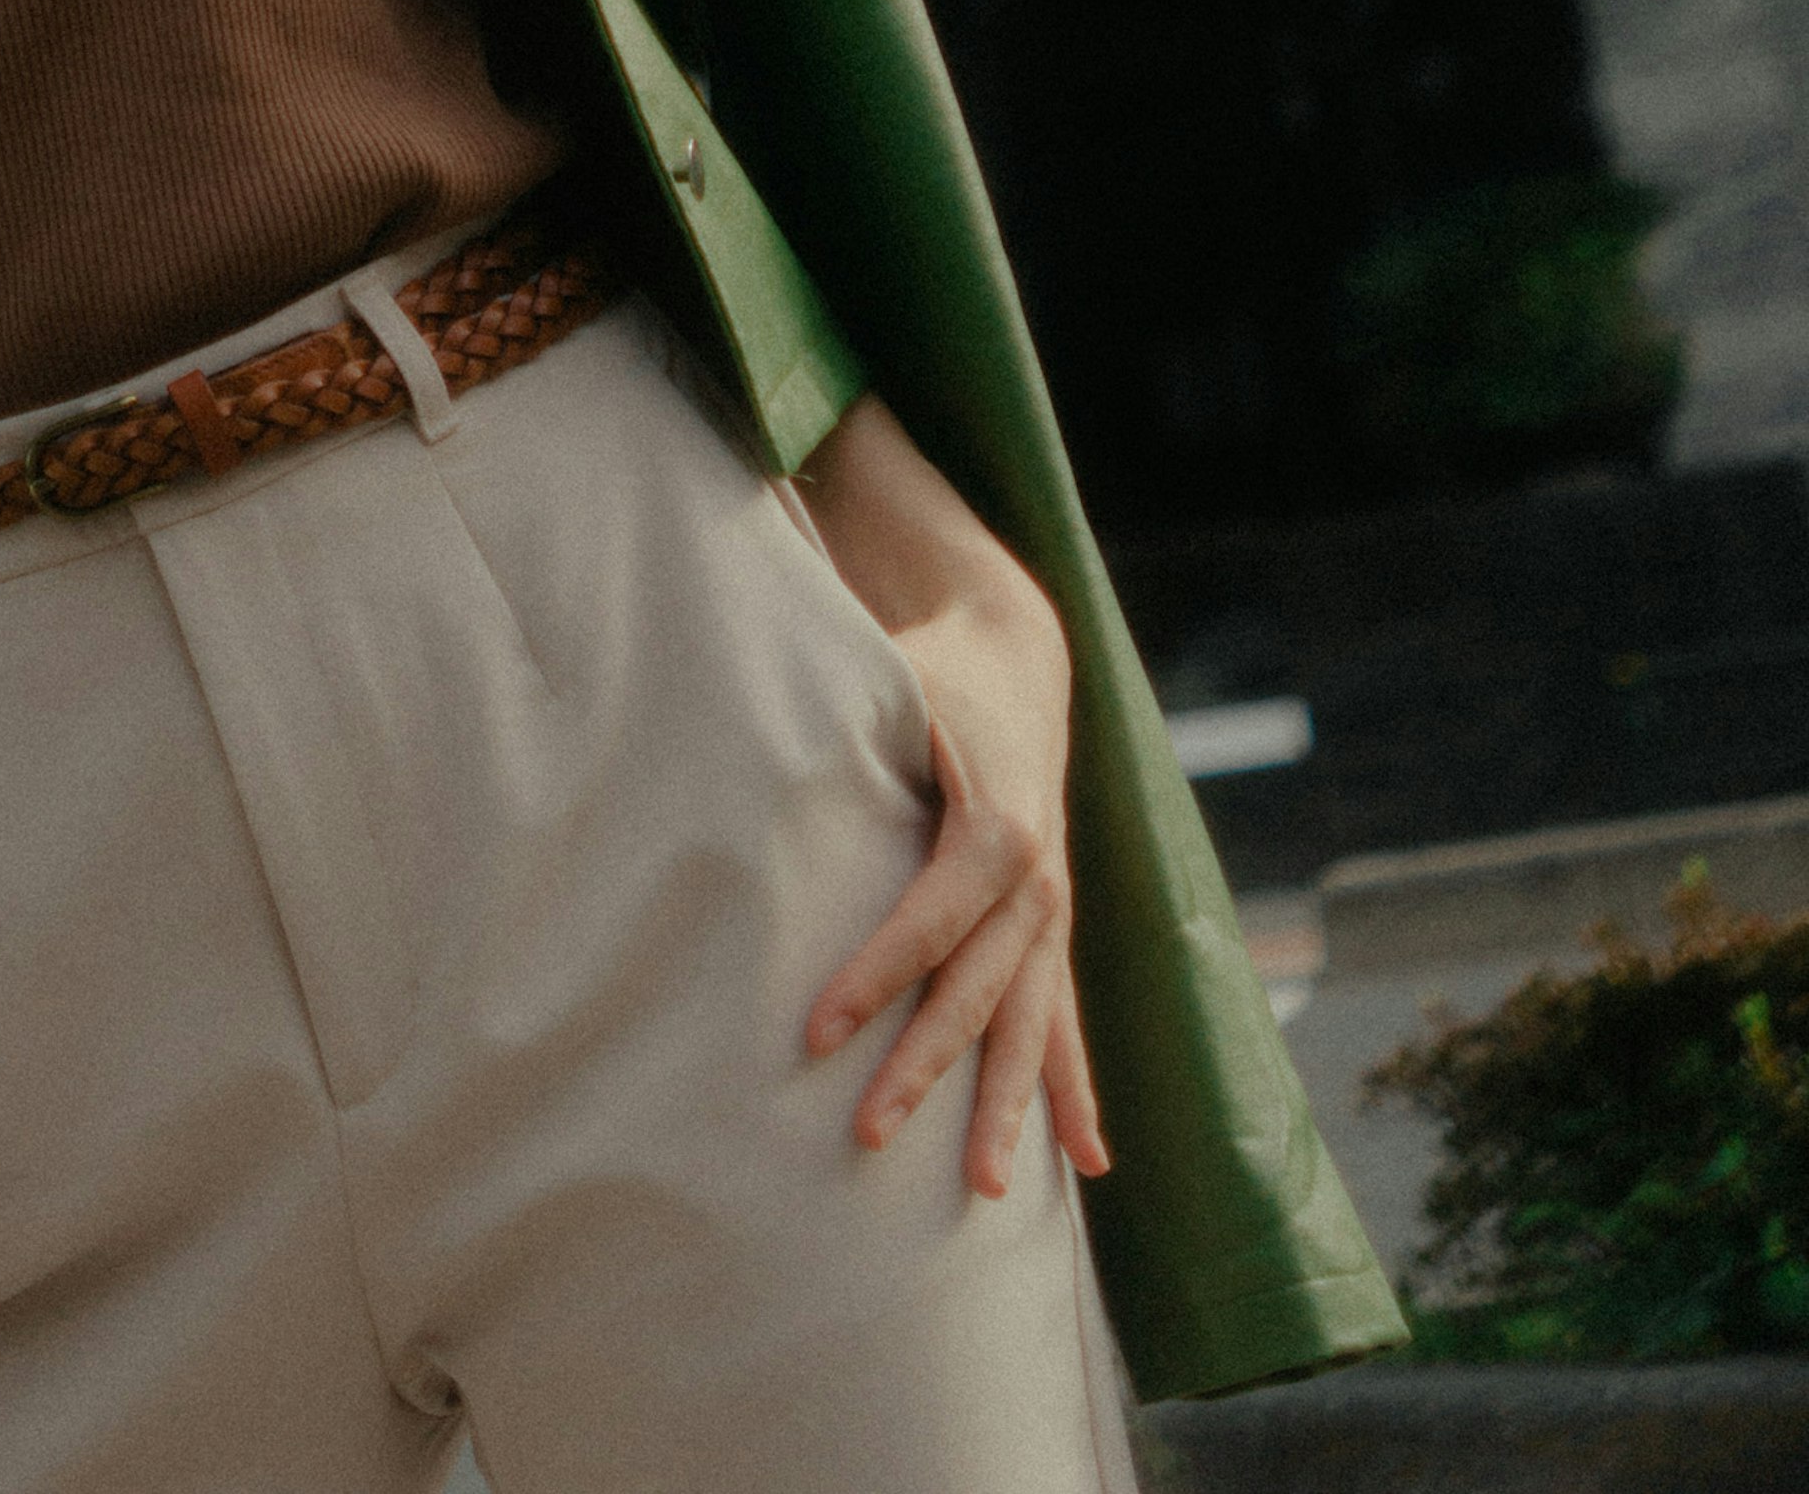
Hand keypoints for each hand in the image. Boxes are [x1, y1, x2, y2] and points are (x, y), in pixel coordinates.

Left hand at [806, 607, 1109, 1201]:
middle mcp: (1037, 883)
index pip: (927, 922)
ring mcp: (1052, 913)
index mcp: (998, 829)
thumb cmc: (934, 672)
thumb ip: (845, 722)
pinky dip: (1074, 1089)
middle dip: (923, 1068)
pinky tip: (1089, 1161)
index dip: (873, 978)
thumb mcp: (895, 683)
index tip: (815, 1032)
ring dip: (1006, 1108)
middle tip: (867, 1137)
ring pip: (1029, 1027)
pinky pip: (1065, 1019)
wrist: (1015, 654)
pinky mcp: (1051, 928)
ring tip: (982, 1190)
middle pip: (976, 992)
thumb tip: (755, 743)